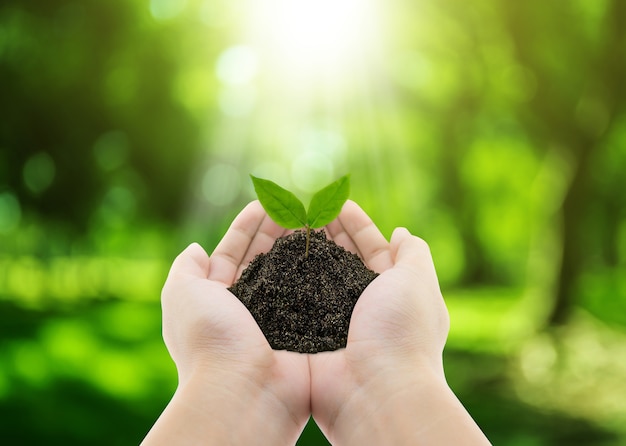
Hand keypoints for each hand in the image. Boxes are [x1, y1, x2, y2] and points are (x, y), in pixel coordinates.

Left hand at [143, 201, 309, 444]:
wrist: (245, 391)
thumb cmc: (210, 340)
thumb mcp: (182, 296)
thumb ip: (185, 269)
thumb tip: (195, 249)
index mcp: (217, 299)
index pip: (231, 254)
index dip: (246, 227)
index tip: (263, 203)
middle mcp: (248, 308)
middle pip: (264, 260)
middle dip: (276, 231)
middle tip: (293, 207)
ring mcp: (279, 319)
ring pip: (290, 273)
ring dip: (299, 246)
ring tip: (312, 220)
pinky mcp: (305, 331)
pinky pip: (314, 293)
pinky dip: (320, 271)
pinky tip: (330, 250)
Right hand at [310, 201, 488, 444]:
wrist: (374, 391)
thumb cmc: (400, 333)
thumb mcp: (417, 282)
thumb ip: (413, 253)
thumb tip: (401, 233)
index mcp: (392, 290)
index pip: (372, 248)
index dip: (356, 223)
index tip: (337, 202)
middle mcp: (363, 304)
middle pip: (341, 259)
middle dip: (327, 232)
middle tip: (307, 209)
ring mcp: (334, 319)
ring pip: (316, 276)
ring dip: (305, 250)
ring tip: (289, 225)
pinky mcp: (308, 334)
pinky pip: (296, 299)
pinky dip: (287, 277)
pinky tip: (275, 257)